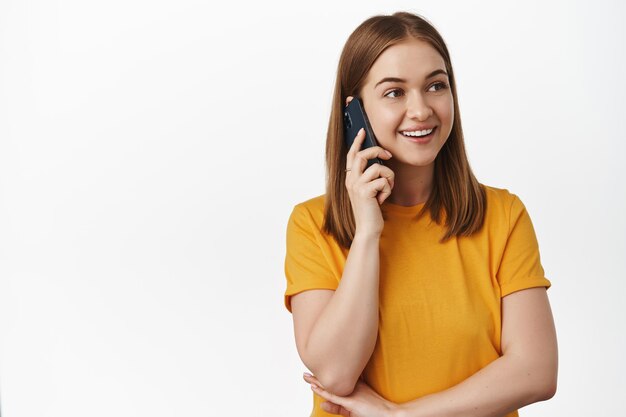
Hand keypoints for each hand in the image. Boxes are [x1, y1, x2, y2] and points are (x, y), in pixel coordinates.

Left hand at [303, 372, 398, 416]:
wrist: (390, 414)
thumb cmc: (373, 413)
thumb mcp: (352, 410)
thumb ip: (337, 408)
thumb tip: (322, 404)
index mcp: (352, 388)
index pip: (335, 382)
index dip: (323, 378)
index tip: (313, 373)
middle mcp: (351, 388)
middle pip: (331, 381)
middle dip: (317, 377)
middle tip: (305, 371)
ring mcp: (351, 394)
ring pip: (330, 386)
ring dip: (317, 381)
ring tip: (305, 376)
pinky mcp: (350, 402)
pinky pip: (334, 397)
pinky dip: (323, 392)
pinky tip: (314, 387)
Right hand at [345, 96, 394, 236]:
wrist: (367, 229)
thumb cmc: (370, 210)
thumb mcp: (368, 190)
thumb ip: (369, 177)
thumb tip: (379, 162)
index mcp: (350, 178)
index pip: (351, 155)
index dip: (357, 142)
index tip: (362, 131)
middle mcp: (350, 180)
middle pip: (363, 155)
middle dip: (378, 151)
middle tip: (389, 156)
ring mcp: (356, 186)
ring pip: (378, 167)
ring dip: (389, 177)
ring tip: (387, 189)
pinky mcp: (365, 192)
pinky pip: (383, 180)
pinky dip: (388, 189)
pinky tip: (383, 199)